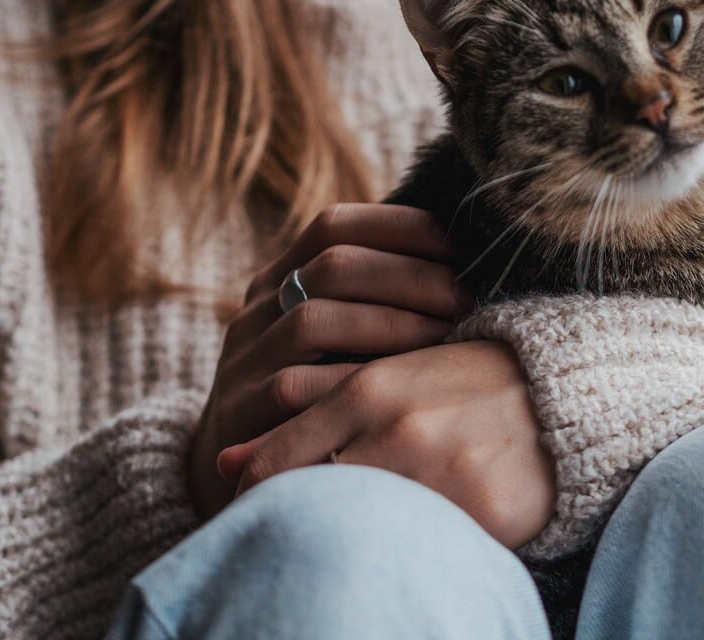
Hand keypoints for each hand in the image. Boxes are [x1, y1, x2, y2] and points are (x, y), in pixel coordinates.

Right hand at [188, 203, 471, 518]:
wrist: (245, 476)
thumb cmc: (319, 401)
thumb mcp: (339, 343)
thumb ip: (377, 302)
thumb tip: (464, 266)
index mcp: (281, 280)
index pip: (334, 226)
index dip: (398, 226)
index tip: (459, 243)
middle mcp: (257, 311)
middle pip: (332, 265)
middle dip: (409, 274)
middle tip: (465, 294)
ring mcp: (243, 360)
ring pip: (313, 320)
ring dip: (388, 322)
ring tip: (444, 334)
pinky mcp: (238, 414)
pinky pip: (294, 388)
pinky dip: (352, 382)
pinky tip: (402, 388)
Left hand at [219, 340, 555, 549]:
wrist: (566, 394)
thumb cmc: (464, 385)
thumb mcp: (387, 381)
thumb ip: (308, 413)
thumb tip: (221, 461)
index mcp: (370, 389)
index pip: (276, 463)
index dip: (256, 498)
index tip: (260, 511)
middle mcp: (399, 429)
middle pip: (309, 499)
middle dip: (295, 522)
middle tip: (300, 534)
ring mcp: (442, 471)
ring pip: (359, 524)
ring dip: (352, 535)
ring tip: (360, 534)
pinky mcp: (483, 509)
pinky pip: (420, 545)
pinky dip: (404, 549)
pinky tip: (410, 542)